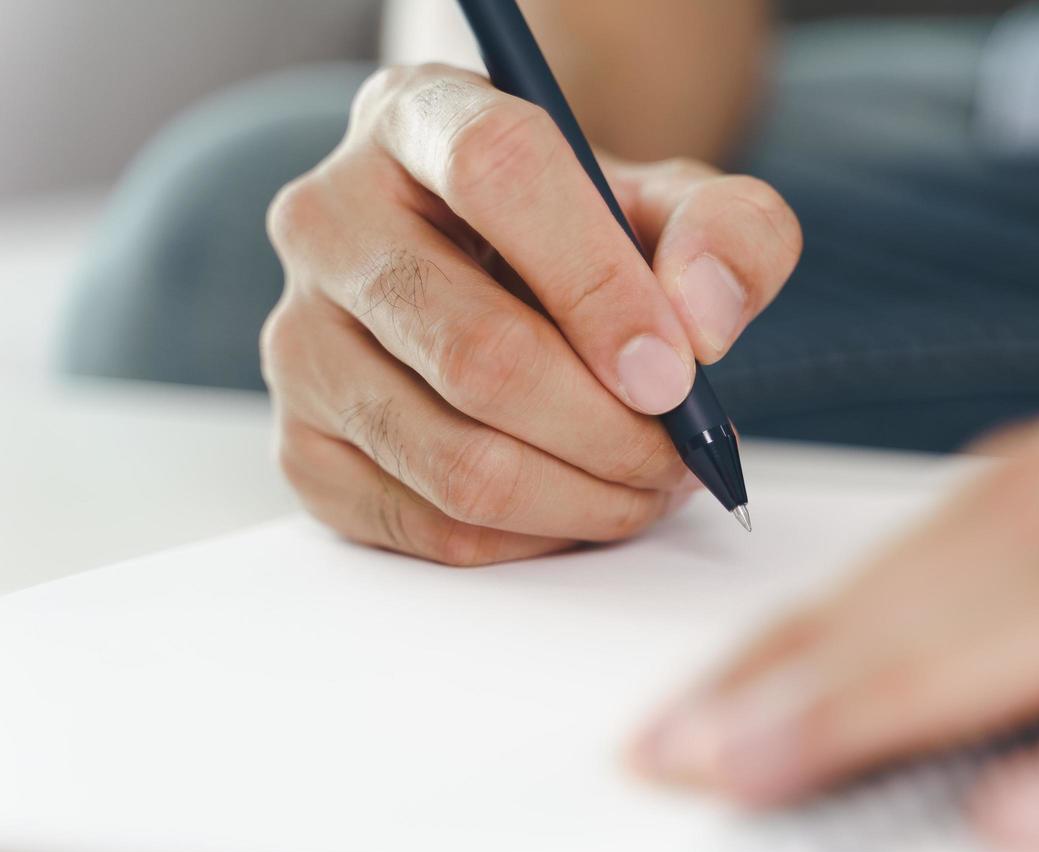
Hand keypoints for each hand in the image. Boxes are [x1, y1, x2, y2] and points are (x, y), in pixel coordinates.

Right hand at [262, 64, 800, 564]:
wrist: (504, 275)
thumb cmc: (587, 237)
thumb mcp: (678, 204)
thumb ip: (729, 232)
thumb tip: (701, 322)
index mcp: (415, 116)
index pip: (496, 173)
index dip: (598, 284)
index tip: (676, 371)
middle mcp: (328, 219)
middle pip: (478, 352)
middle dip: (612, 429)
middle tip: (684, 450)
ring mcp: (299, 341)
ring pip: (456, 462)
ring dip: (586, 497)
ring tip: (650, 482)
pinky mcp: (302, 446)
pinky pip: (430, 528)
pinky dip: (532, 538)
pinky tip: (580, 503)